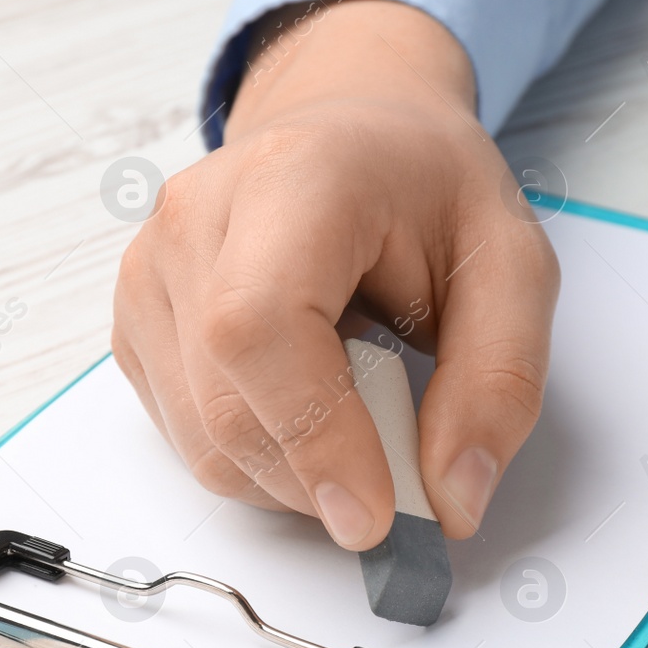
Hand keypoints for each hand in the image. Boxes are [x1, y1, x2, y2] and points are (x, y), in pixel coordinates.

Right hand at [112, 0, 557, 548]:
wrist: (350, 134)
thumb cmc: (424, 188)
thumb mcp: (511, 264)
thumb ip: (499, 382)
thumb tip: (453, 500)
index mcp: (292, 179)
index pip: (259, 327)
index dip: (312, 436)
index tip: (374, 513)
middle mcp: (194, 218)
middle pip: (227, 405)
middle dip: (322, 478)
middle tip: (404, 476)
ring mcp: (149, 270)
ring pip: (202, 441)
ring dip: (294, 477)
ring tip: (361, 417)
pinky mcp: (135, 319)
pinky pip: (186, 437)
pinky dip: (258, 458)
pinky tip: (307, 404)